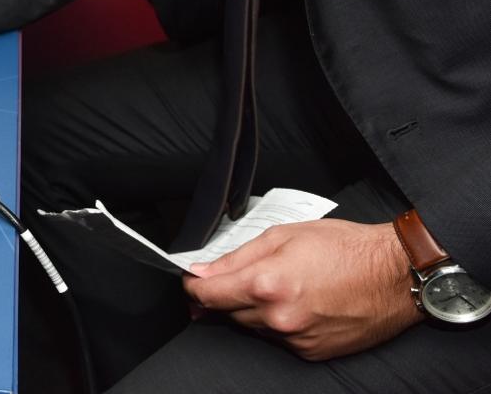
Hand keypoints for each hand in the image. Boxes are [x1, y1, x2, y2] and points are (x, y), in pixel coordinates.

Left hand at [184, 218, 420, 359]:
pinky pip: (279, 339)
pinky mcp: (312, 352)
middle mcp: (279, 318)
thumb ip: (236, 257)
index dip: (194, 287)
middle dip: (226, 296)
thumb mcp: (283, 236)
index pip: (208, 295)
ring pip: (253, 327)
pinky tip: (297, 303)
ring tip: (279, 286)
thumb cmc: (345, 248)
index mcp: (267, 285)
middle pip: (228, 313)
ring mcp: (296, 339)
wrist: (395, 275)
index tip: (192, 281)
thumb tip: (202, 271)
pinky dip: (278, 323)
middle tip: (239, 278)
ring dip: (253, 310)